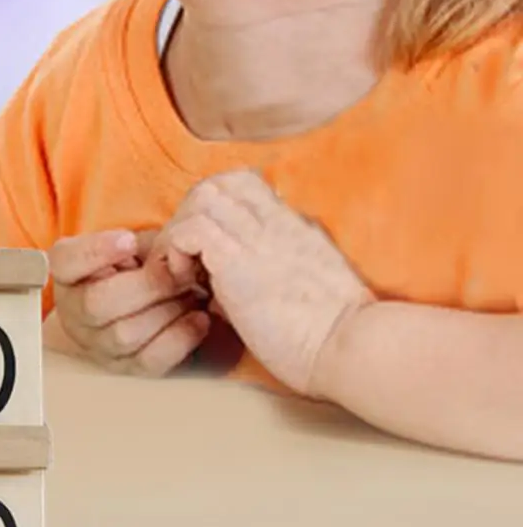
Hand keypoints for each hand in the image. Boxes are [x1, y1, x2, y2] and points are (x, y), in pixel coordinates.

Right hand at [49, 227, 211, 375]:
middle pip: (96, 304)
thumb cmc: (147, 268)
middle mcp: (76, 314)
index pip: (65, 263)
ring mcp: (99, 346)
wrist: (156, 305)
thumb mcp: (143, 245)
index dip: (94, 253)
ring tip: (192, 292)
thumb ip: (150, 242)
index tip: (128, 241)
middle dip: (146, 285)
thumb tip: (174, 247)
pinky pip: (148, 361)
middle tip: (179, 270)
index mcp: (72, 275)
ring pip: (124, 335)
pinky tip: (199, 318)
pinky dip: (179, 338)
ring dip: (166, 310)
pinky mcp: (127, 369)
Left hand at [158, 170, 374, 393]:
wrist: (349, 344)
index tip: (203, 255)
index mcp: (291, 226)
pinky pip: (191, 230)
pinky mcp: (238, 260)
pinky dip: (177, 251)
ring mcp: (259, 236)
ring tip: (184, 274)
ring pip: (202, 196)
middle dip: (188, 216)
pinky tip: (186, 284)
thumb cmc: (327, 334)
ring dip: (180, 232)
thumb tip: (224, 289)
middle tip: (186, 262)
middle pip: (219, 182)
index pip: (244, 186)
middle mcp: (276, 221)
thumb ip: (265, 275)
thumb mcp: (298, 289)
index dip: (214, 212)